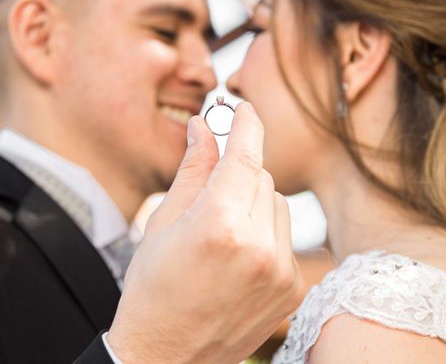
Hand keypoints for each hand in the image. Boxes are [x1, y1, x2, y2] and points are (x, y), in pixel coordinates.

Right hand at [106, 102, 304, 363]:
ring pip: (277, 204)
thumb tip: (203, 127)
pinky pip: (284, 236)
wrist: (167, 357)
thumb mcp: (163, 223)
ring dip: (254, 203)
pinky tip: (238, 257)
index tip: (244, 107)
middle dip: (238, 172)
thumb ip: (192, 170)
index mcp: (219, 225)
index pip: (244, 155)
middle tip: (212, 191)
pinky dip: (265, 234)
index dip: (246, 124)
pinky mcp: (292, 288)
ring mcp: (280, 270)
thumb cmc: (153, 290)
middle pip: (261, 176)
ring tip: (222, 234)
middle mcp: (258, 246)